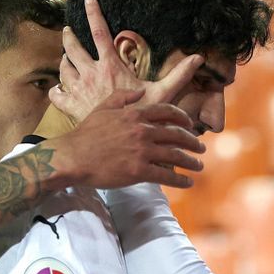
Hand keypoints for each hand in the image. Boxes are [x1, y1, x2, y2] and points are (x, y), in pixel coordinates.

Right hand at [49, 89, 205, 189]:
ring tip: (199, 165)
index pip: (168, 112)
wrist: (72, 157)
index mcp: (135, 114)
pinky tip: (188, 182)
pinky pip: (167, 175)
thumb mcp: (103, 108)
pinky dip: (181, 180)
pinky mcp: (139, 171)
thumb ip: (123, 97)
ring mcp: (142, 151)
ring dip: (191, 161)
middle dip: (192, 142)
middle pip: (177, 134)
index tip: (190, 124)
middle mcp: (142, 131)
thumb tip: (140, 91)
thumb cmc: (85, 134)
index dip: (183, 118)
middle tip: (201, 148)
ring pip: (175, 155)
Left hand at [50, 0, 203, 122]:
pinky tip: (58, 89)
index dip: (94, 13)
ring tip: (66, 57)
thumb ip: (180, 75)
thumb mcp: (164, 94)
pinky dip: (57, 90)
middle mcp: (91, 74)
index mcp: (110, 66)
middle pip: (73, 47)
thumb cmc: (142, 117)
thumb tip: (199, 58)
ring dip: (64, 61)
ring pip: (64, 68)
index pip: (99, 32)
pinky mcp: (71, 107)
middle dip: (69, 36)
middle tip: (68, 30)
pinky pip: (58, 95)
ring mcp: (78, 90)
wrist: (120, 143)